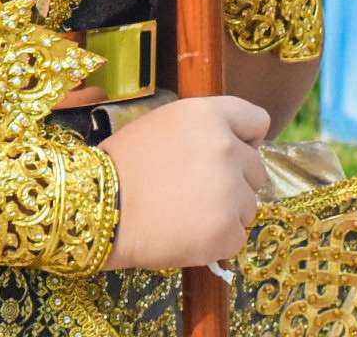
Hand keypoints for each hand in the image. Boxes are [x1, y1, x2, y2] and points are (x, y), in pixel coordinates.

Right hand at [98, 94, 270, 270]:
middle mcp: (227, 148)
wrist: (98, 211)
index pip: (258, 122)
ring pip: (248, 205)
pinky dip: (218, 241)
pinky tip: (187, 234)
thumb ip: (203, 129)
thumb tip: (234, 143)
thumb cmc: (124, 166)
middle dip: (235, 180)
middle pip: (256, 168)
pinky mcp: (227, 232)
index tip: (231, 153)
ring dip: (227, 212)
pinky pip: (238, 237)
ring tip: (186, 213)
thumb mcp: (162, 124)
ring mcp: (231, 192)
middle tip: (196, 190)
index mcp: (209, 115)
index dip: (245, 139)